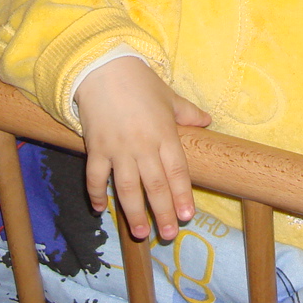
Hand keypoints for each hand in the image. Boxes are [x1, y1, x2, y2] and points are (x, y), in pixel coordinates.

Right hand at [73, 55, 210, 240]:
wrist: (103, 67)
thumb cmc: (139, 82)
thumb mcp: (168, 96)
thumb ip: (188, 113)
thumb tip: (207, 121)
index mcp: (164, 134)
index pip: (177, 172)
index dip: (182, 195)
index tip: (187, 215)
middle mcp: (142, 145)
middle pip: (155, 186)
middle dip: (163, 212)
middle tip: (169, 234)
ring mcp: (117, 149)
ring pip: (127, 187)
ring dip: (134, 212)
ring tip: (141, 233)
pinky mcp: (95, 147)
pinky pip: (95, 176)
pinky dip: (96, 193)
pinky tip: (99, 210)